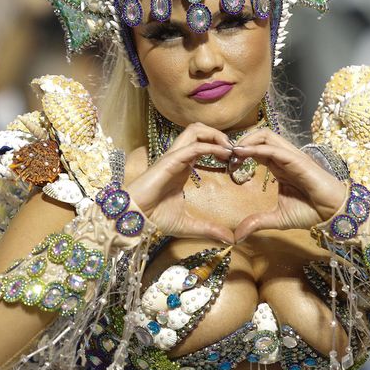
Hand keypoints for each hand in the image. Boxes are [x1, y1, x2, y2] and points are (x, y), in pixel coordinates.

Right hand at [126, 122, 234, 242]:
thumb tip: (230, 239)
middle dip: (219, 135)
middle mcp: (179, 158)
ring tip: (229, 149)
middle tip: (234, 151)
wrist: (134, 218)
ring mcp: (173, 157)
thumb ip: (209, 229)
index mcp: (183, 167)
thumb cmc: (154, 218)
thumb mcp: (188, 225)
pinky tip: (223, 155)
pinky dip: (210, 146)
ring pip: (195, 130)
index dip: (220, 147)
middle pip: (199, 130)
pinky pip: (192, 146)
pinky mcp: (169, 161)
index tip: (235, 160)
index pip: (202, 144)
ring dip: (215, 135)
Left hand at [231, 129, 348, 242]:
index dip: (239, 152)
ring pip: (266, 135)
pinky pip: (275, 148)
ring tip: (233, 153)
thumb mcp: (277, 219)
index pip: (256, 148)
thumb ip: (257, 222)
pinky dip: (257, 148)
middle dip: (240, 141)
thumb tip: (238, 236)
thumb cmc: (311, 212)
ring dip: (247, 140)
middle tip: (226, 156)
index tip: (226, 164)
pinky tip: (243, 154)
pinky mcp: (298, 160)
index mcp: (279, 166)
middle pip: (260, 135)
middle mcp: (284, 157)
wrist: (333, 214)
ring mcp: (292, 157)